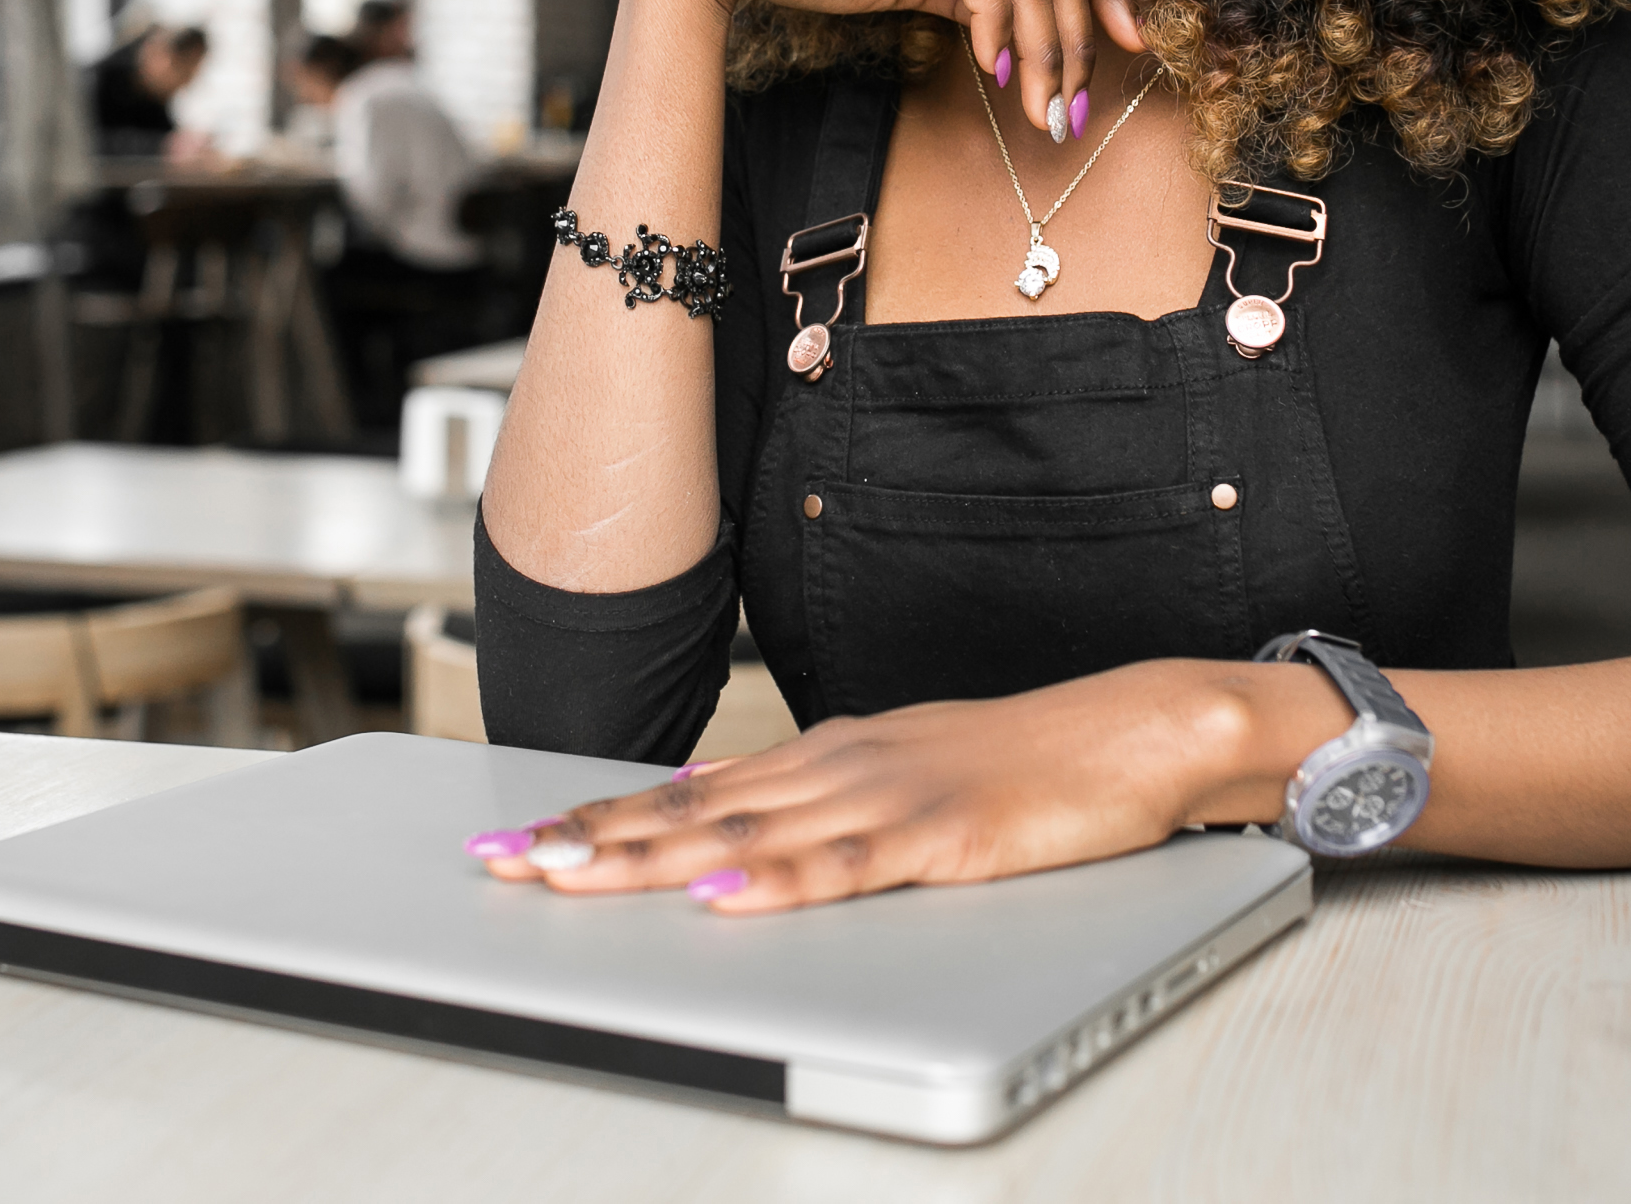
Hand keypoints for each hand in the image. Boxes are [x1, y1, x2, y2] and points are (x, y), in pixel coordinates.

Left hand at [467, 659, 1351, 913]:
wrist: (1130, 729)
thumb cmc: (1022, 761)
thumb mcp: (897, 775)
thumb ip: (811, 806)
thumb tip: (722, 830)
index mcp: (825, 756)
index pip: (688, 794)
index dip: (597, 818)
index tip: (517, 839)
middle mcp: (838, 767)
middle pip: (691, 813)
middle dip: (588, 841)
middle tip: (500, 863)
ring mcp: (886, 799)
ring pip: (745, 837)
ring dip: (648, 861)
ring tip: (566, 878)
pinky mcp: (943, 838)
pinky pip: (846, 869)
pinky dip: (779, 887)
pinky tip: (724, 901)